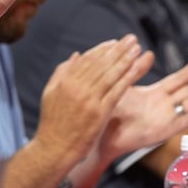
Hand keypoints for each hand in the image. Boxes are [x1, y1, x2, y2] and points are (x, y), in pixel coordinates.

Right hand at [33, 35, 152, 165]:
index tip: (115, 42)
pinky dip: (127, 77)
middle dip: (118, 49)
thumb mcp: (50, 93)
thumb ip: (62, 72)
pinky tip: (136, 68)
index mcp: (65, 81)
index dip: (103, 49)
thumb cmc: (52, 123)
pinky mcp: (100, 112)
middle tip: (131, 39)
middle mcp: (76, 87)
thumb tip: (76, 55)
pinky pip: (117, 90)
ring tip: (137, 49)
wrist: (54, 148)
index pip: (88, 59)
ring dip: (126, 59)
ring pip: (111, 74)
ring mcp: (89, 99)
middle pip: (102, 63)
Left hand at [101, 55, 187, 158]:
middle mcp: (163, 107)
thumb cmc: (109, 112)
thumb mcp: (125, 87)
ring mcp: (164, 119)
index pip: (177, 79)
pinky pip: (181, 122)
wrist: (100, 134)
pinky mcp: (161, 132)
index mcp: (154, 95)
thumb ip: (136, 71)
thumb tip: (146, 52)